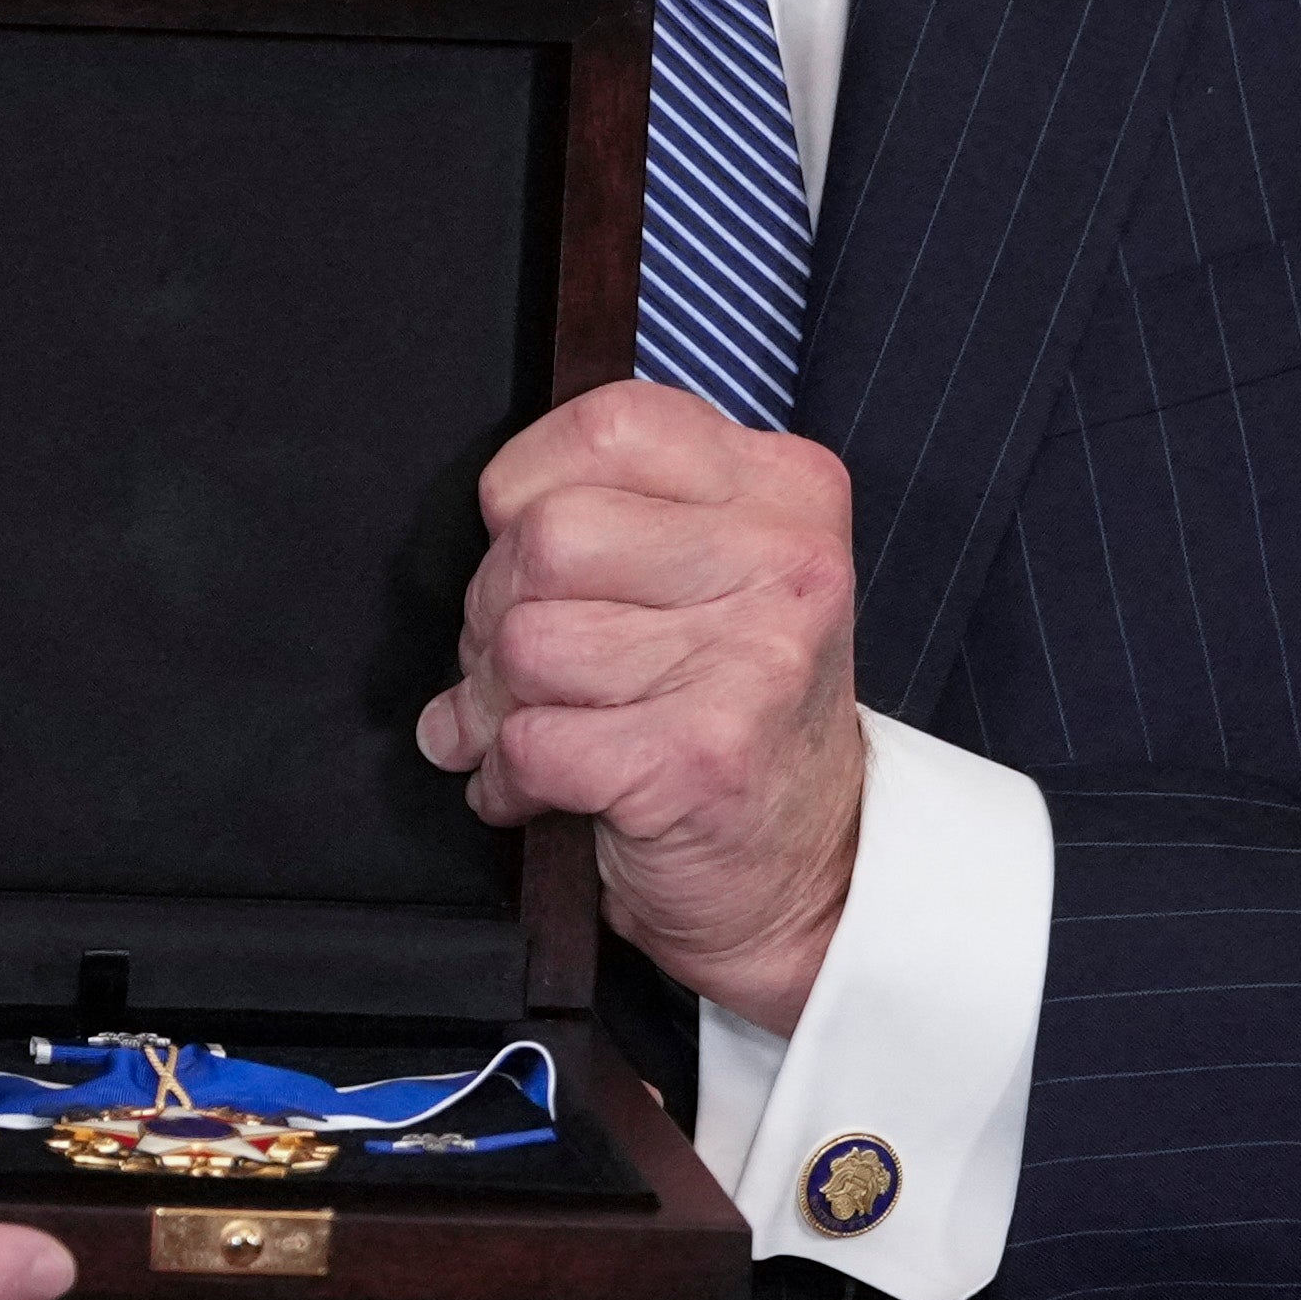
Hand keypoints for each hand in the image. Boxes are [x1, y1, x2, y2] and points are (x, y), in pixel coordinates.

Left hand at [418, 379, 863, 1024]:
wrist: (812, 874)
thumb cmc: (734, 716)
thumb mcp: (715, 577)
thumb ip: (624, 516)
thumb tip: (488, 531)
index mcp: (784, 489)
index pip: (607, 425)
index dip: (527, 491)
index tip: (527, 552)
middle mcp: (784, 561)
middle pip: (545, 536)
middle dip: (495, 611)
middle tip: (516, 668)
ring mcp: (754, 658)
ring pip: (524, 642)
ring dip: (492, 705)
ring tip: (528, 730)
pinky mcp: (702, 758)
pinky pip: (530, 742)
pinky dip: (505, 778)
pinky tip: (536, 790)